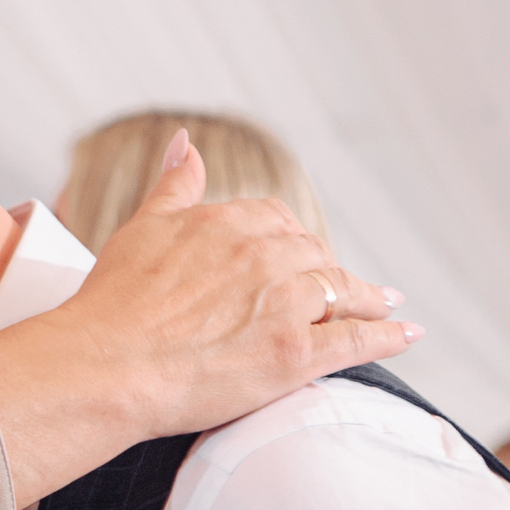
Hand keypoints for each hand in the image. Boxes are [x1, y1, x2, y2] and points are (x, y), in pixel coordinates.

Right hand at [0, 131, 418, 502]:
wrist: (104, 367)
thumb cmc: (111, 306)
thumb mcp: (140, 230)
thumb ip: (174, 187)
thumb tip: (187, 143)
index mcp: (232, 223)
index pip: (280, 222)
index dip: (292, 242)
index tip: (299, 256)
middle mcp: (267, 257)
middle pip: (317, 258)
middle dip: (331, 272)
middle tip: (344, 288)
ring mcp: (286, 306)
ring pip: (344, 294)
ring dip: (369, 299)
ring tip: (385, 306)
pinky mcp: (296, 355)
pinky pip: (356, 339)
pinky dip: (387, 336)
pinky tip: (406, 332)